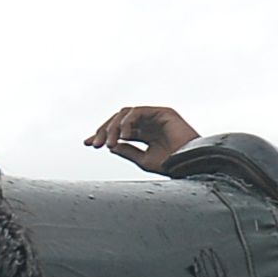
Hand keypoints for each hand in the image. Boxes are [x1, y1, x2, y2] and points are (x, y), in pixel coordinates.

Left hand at [82, 105, 197, 173]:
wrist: (191, 164)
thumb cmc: (172, 165)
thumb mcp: (143, 160)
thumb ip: (127, 150)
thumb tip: (110, 145)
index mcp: (144, 135)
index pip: (118, 131)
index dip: (101, 135)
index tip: (87, 144)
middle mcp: (149, 124)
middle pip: (118, 120)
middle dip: (103, 131)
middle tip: (94, 145)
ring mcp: (155, 116)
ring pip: (124, 114)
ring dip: (112, 128)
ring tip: (109, 144)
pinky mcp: (163, 112)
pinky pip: (137, 111)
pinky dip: (126, 122)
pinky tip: (123, 137)